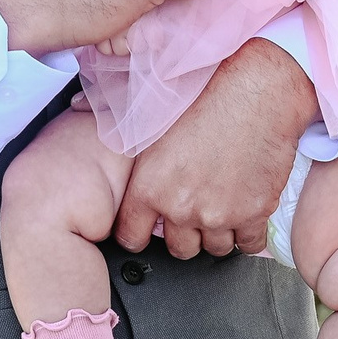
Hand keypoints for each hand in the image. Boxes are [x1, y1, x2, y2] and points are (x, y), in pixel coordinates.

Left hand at [115, 39, 318, 259]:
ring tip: (220, 208)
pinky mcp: (254, 212)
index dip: (138, 234)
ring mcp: (220, 214)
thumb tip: (81, 108)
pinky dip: (248, 233)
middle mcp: (182, 207)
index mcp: (150, 187)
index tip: (146, 229)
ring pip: (215, 248)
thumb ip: (124, 136)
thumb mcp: (152, 118)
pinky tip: (246, 214)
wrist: (256, 90)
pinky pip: (249, 243)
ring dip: (217, 233)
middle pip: (179, 248)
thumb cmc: (205, 95)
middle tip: (191, 213)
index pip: (131, 236)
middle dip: (183, 234)